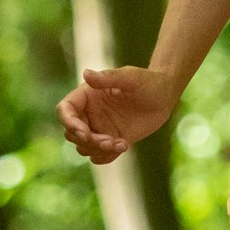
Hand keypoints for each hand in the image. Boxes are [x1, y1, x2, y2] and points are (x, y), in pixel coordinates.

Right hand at [58, 66, 180, 164]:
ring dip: (97, 150)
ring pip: (83, 147)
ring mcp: (99, 127)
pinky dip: (107, 156)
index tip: (85, 133)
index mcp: (87, 95)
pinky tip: (125, 146)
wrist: (164, 96)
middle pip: (72, 133)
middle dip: (87, 141)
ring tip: (120, 144)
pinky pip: (98, 155)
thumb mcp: (130, 78)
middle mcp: (89, 112)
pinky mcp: (110, 139)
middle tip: (110, 141)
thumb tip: (85, 73)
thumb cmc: (147, 81)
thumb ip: (108, 78)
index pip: (65, 110)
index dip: (69, 123)